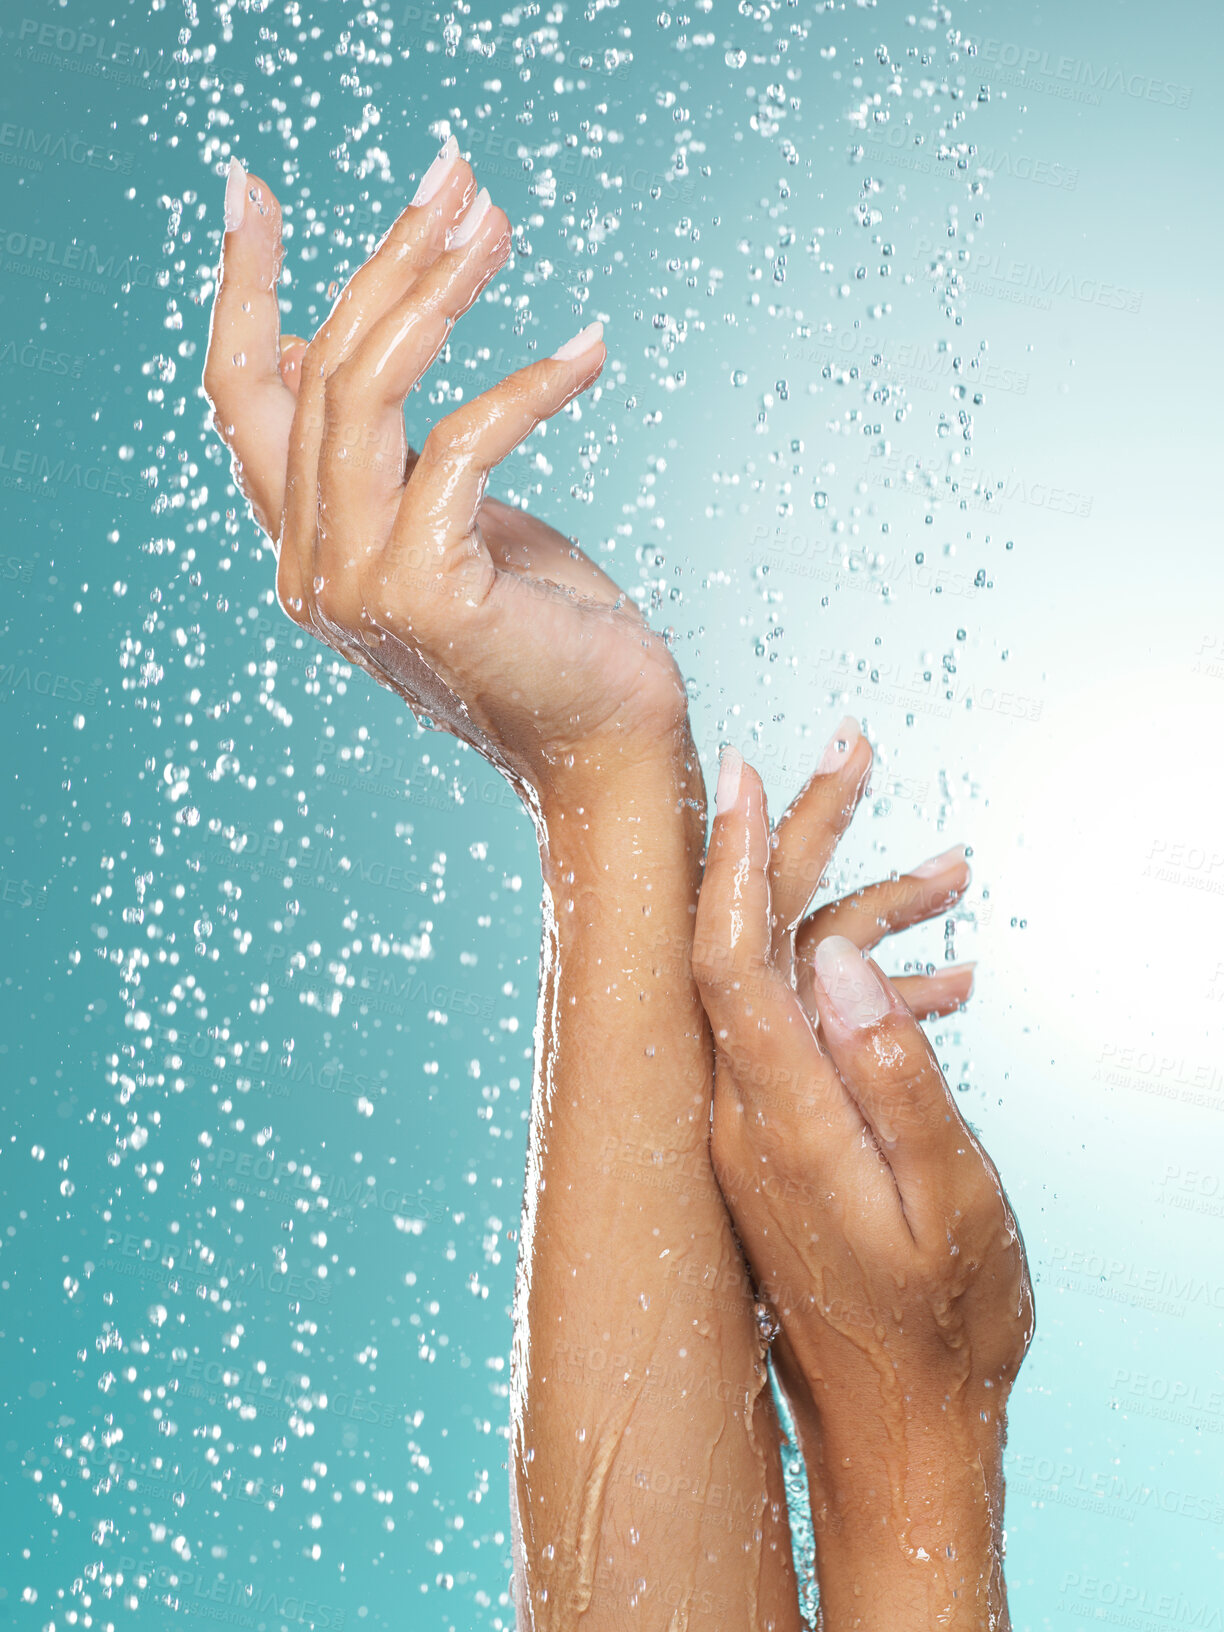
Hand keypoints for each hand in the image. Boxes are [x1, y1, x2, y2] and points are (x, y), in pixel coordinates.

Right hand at [203, 141, 691, 819]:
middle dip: (389, 258)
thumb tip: (340, 338)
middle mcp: (310, 567)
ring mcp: (356, 585)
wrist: (607, 739)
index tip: (253, 190)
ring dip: (439, 290)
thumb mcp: (459, 516)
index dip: (243, 288)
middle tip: (458, 175)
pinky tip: (593, 352)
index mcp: (307, 544)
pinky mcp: (424, 593)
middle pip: (319, 372)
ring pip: (367, 392)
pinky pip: (463, 445)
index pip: (244, 397)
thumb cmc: (550, 627)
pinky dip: (532, 385)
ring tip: (501, 221)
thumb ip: (394, 450)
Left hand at [691, 719, 1032, 1627]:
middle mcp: (744, 1111)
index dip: (734, 857)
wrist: (900, 1428)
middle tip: (852, 748)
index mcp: (779, 1118)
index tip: (751, 770)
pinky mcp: (776, 1138)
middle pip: (747, 939)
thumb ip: (895, 1075)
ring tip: (955, 874)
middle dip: (798, 838)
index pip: (728, 957)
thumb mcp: (949, 1203)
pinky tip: (946, 981)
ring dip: (864, 915)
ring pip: (788, 979)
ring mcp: (753, 1125)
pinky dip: (871, 989)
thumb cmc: (942, 1324)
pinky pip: (809, 1032)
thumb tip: (840, 954)